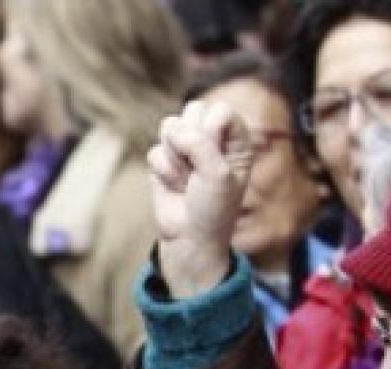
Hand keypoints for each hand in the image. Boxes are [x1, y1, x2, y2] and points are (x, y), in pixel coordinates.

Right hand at [148, 100, 253, 298]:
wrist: (190, 237)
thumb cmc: (214, 208)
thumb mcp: (218, 175)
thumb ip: (200, 144)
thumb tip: (173, 127)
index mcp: (235, 139)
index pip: (220, 110)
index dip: (212, 130)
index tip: (214, 156)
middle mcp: (212, 139)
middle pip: (193, 110)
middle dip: (191, 140)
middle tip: (199, 167)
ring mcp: (185, 148)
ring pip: (170, 128)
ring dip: (176, 158)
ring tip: (187, 179)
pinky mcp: (163, 161)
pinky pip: (154, 151)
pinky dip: (163, 171)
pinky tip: (175, 186)